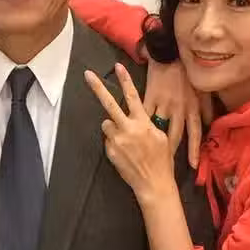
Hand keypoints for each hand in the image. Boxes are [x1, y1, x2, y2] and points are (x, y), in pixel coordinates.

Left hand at [85, 63, 179, 202]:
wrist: (153, 183)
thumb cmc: (162, 159)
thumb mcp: (160, 136)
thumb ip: (146, 124)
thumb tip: (135, 118)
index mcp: (142, 122)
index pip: (132, 96)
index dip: (125, 80)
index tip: (117, 66)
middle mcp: (127, 128)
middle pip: (109, 104)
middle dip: (98, 88)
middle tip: (87, 75)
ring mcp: (116, 140)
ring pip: (107, 124)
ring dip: (113, 127)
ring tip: (126, 140)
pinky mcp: (110, 150)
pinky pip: (108, 139)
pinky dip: (114, 142)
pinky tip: (125, 152)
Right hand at [141, 53, 201, 169]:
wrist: (170, 53)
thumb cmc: (188, 71)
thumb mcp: (202, 89)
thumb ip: (206, 107)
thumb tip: (209, 122)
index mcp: (192, 107)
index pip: (195, 133)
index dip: (193, 151)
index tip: (192, 165)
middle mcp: (179, 109)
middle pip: (176, 135)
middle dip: (173, 152)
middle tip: (168, 165)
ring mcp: (163, 104)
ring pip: (159, 128)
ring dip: (156, 142)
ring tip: (150, 154)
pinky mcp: (149, 99)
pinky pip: (145, 116)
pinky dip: (142, 125)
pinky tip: (136, 135)